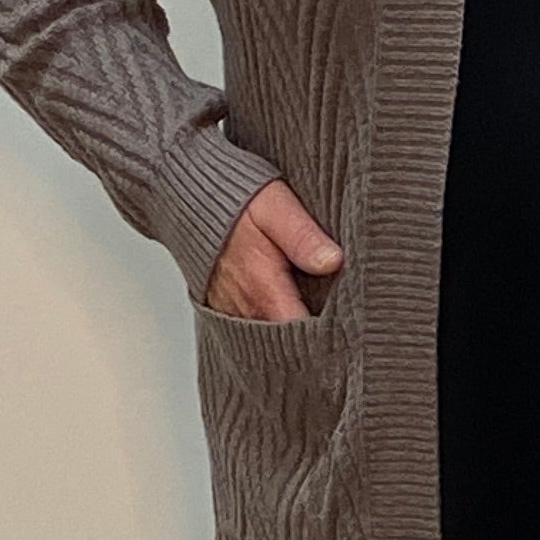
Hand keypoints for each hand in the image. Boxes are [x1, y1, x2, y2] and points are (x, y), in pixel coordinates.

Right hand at [200, 178, 345, 321]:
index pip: (302, 335)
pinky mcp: (226, 307)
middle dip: (315, 335)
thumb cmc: (233, 201)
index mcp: (264, 291)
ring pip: (273, 333)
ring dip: (295, 325)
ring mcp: (233, 311)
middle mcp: (246, 310)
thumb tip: (333, 261)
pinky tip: (292, 303)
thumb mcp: (275, 207)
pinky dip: (275, 318)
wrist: (189, 199)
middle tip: (342, 319)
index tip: (350, 324)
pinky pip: (256, 324)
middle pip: (289, 341)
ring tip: (322, 311)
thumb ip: (303, 237)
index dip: (329, 335)